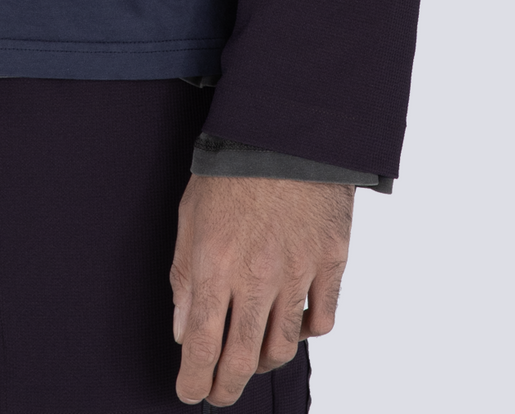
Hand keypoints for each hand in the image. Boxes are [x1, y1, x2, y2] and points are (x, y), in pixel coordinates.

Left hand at [169, 174, 353, 405]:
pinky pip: (322, 320)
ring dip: (262, 362)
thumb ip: (184, 274)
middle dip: (225, 387)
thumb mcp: (191, 214)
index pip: (201, 344)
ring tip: (251, 360)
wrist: (287, 127)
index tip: (189, 392)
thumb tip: (184, 329)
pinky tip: (294, 326)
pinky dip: (307, 333)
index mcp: (215, 263)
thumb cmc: (233, 166)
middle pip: (242, 358)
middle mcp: (257, 276)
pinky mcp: (331, 262)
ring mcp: (298, 272)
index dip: (194, 379)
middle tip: (218, 393)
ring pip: (283, 346)